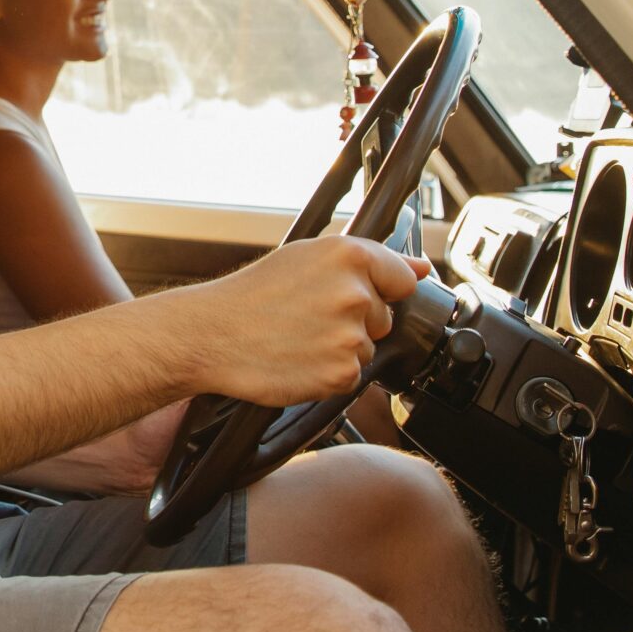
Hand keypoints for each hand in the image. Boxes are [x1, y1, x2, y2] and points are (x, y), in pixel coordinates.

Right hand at [158, 237, 430, 405]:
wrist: (212, 335)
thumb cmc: (251, 296)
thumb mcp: (306, 257)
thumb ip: (370, 260)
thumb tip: (421, 269)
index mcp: (349, 255)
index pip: (402, 278)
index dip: (377, 289)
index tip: (347, 298)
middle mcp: (355, 293)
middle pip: (384, 316)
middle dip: (355, 320)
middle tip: (308, 317)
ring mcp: (350, 334)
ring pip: (367, 348)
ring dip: (340, 349)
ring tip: (298, 338)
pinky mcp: (341, 372)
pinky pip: (351, 376)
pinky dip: (328, 373)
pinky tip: (298, 359)